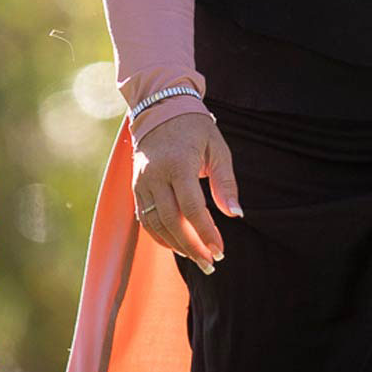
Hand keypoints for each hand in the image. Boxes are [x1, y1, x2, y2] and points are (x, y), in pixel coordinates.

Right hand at [130, 109, 239, 273]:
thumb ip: (226, 182)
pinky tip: (178, 245)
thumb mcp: (217, 148)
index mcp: (178, 164)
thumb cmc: (194, 127)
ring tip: (198, 259)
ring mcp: (142, 182)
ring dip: (177, 246)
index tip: (220, 251)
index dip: (206, 233)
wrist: (160, 107)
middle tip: (210, 264)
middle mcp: (155, 175)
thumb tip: (235, 214)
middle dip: (192, 247)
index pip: (192, 208)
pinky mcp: (136, 187)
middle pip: (172, 221)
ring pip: (156, 224)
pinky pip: (145, 220)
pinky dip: (160, 237)